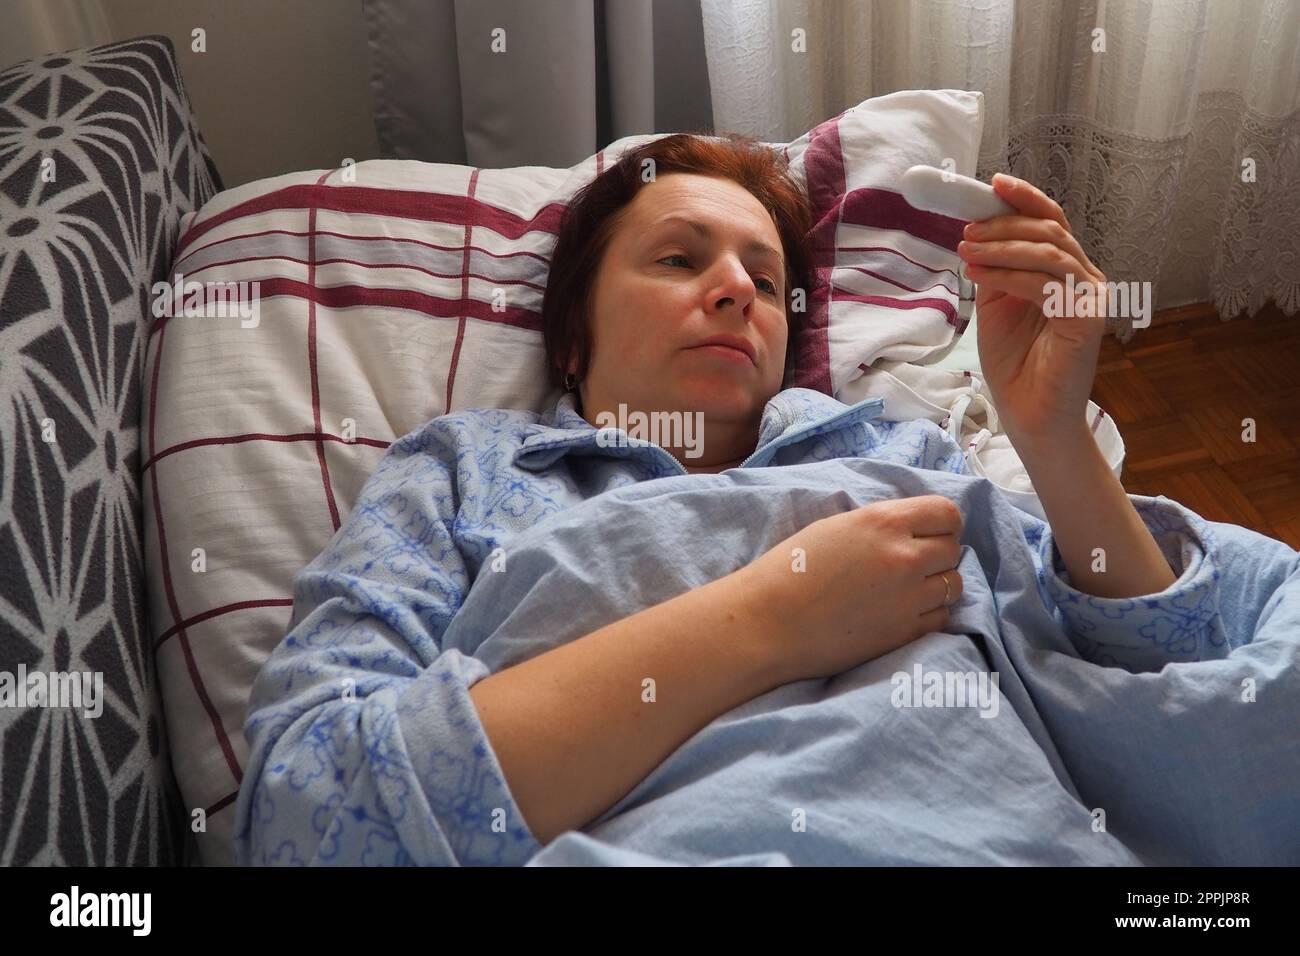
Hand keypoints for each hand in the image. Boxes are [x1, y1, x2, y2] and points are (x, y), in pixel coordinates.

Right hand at [736, 496, 963, 683]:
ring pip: (953, 585)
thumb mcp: (837, 527)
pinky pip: (942, 617)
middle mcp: (904, 556)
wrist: (768, 622)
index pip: (947, 513)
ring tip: (907, 589)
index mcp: (883, 521)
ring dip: (936, 584)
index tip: (929, 532)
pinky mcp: (905, 633)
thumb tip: (913, 530)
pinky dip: (929, 613)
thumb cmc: (790, 570)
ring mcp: (908, 597)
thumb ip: (881, 525)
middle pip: (953, 548)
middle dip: (938, 553)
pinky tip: (902, 612)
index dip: (941, 523)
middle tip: (912, 563)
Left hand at [958, 173, 1107, 446]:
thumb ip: (997, 268)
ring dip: (1002, 246)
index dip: (1025, 199)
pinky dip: (1008, 274)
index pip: (1051, 222)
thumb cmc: (1015, 364)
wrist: (1029, 415)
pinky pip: (1045, 284)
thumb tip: (979, 231)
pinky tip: (977, 272)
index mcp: (1066, 272)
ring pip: (1048, 252)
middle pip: (1050, 230)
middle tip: (966, 230)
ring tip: (966, 249)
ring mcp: (1091, 297)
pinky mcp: (1087, 318)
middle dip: (1004, 223)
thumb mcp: (997, 305)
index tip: (993, 183)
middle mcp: (1085, 279)